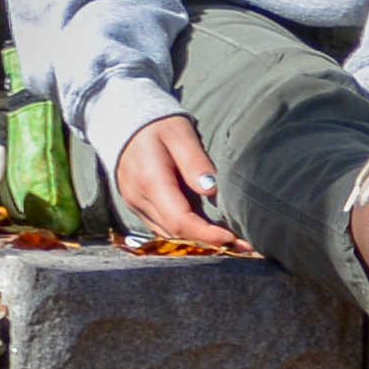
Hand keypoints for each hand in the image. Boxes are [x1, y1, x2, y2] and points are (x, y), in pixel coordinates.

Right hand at [110, 117, 249, 254]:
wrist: (125, 122)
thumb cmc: (159, 124)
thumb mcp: (181, 134)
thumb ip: (195, 162)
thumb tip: (211, 190)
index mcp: (151, 181)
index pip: (180, 220)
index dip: (207, 234)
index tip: (233, 238)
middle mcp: (140, 199)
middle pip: (176, 232)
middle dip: (210, 242)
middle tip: (244, 245)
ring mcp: (137, 206)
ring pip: (170, 234)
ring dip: (199, 240)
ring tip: (232, 241)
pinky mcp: (140, 207)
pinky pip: (164, 227)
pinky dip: (187, 231)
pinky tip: (210, 231)